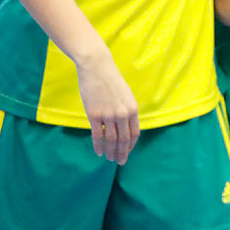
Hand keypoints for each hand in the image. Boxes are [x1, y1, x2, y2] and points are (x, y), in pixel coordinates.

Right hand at [75, 46, 138, 164]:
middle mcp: (122, 114)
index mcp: (132, 109)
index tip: (127, 152)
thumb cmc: (111, 81)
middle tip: (120, 162)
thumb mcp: (125, 95)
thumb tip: (124, 126)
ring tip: (109, 159)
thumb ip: (126, 110)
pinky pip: (97, 135)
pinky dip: (98, 145)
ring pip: (111, 140)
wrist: (97, 68)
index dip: (130, 145)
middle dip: (122, 153)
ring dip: (110, 151)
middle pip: (124, 139)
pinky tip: (99, 152)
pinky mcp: (94, 114)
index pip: (134, 133)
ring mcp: (108, 115)